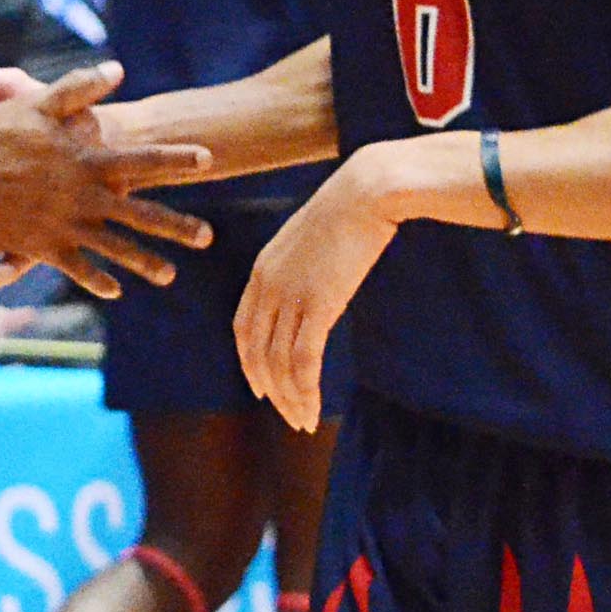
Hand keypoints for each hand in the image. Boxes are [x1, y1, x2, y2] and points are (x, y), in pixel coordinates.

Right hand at [0, 62, 213, 298]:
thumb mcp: (37, 102)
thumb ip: (79, 88)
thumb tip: (117, 69)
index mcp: (88, 163)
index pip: (142, 160)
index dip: (176, 158)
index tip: (208, 159)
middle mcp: (86, 199)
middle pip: (141, 216)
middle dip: (177, 226)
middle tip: (208, 237)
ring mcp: (68, 228)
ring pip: (116, 249)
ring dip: (146, 262)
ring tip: (170, 276)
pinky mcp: (45, 249)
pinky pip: (77, 268)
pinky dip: (96, 280)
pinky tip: (115, 291)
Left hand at [233, 152, 393, 431]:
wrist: (366, 191)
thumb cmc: (350, 209)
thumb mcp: (313, 238)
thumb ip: (303, 267)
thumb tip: (315, 287)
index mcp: (262, 269)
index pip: (243, 328)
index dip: (250, 363)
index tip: (262, 388)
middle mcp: (268, 286)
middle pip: (256, 353)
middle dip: (271, 390)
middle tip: (290, 414)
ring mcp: (290, 296)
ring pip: (278, 364)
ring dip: (291, 399)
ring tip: (305, 420)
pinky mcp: (318, 305)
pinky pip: (303, 361)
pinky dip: (305, 390)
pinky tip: (314, 408)